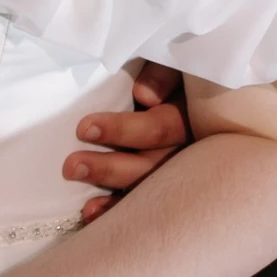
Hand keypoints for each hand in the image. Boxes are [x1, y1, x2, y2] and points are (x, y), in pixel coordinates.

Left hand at [64, 61, 190, 224]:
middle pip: (153, 164)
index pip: (161, 127)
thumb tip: (144, 96)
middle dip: (110, 167)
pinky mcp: (169, 181)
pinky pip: (146, 200)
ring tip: (82, 201)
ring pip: (149, 185)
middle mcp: (191, 147)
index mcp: (193, 113)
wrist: (205, 83)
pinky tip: (93, 215)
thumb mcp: (176, 61)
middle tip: (72, 166)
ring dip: (114, 192)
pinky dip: (119, 208)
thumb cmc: (179, 68)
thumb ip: (163, 72)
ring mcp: (182, 167)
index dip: (124, 130)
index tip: (85, 128)